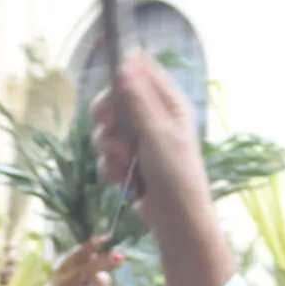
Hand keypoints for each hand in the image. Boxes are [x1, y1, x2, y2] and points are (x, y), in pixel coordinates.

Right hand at [93, 55, 232, 285]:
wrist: (177, 223)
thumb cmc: (176, 176)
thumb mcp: (157, 133)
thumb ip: (138, 99)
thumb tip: (125, 62)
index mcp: (169, 103)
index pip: (140, 70)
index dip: (120, 75)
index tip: (110, 91)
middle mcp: (155, 118)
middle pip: (116, 99)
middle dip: (108, 118)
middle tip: (111, 131)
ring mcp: (142, 142)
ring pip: (107, 130)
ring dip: (108, 148)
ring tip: (124, 164)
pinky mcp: (130, 164)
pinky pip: (107, 155)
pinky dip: (110, 167)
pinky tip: (121, 180)